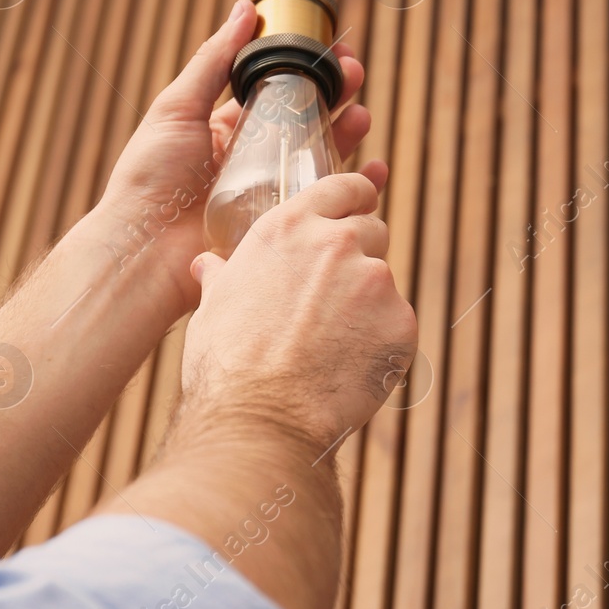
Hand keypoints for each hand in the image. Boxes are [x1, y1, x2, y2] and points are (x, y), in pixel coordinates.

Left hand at [96, 0, 385, 309]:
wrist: (146, 250)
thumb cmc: (151, 177)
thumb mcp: (178, 107)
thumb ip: (213, 60)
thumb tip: (245, 10)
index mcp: (228, 129)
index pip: (278, 91)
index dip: (306, 70)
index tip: (330, 52)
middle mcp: (254, 158)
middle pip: (308, 120)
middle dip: (335, 95)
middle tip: (354, 76)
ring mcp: (272, 192)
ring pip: (323, 157)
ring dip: (348, 133)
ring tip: (361, 117)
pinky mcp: (285, 224)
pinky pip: (327, 201)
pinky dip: (357, 186)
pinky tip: (373, 171)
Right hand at [179, 173, 418, 453]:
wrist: (261, 420)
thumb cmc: (226, 366)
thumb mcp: (212, 307)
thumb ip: (223, 276)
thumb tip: (207, 265)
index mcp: (289, 229)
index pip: (344, 187)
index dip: (357, 195)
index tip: (363, 203)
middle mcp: (337, 243)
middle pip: (371, 232)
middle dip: (359, 258)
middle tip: (332, 301)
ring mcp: (375, 280)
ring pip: (383, 283)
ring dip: (368, 305)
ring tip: (331, 347)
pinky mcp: (401, 320)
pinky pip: (398, 324)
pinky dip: (382, 342)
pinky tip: (350, 368)